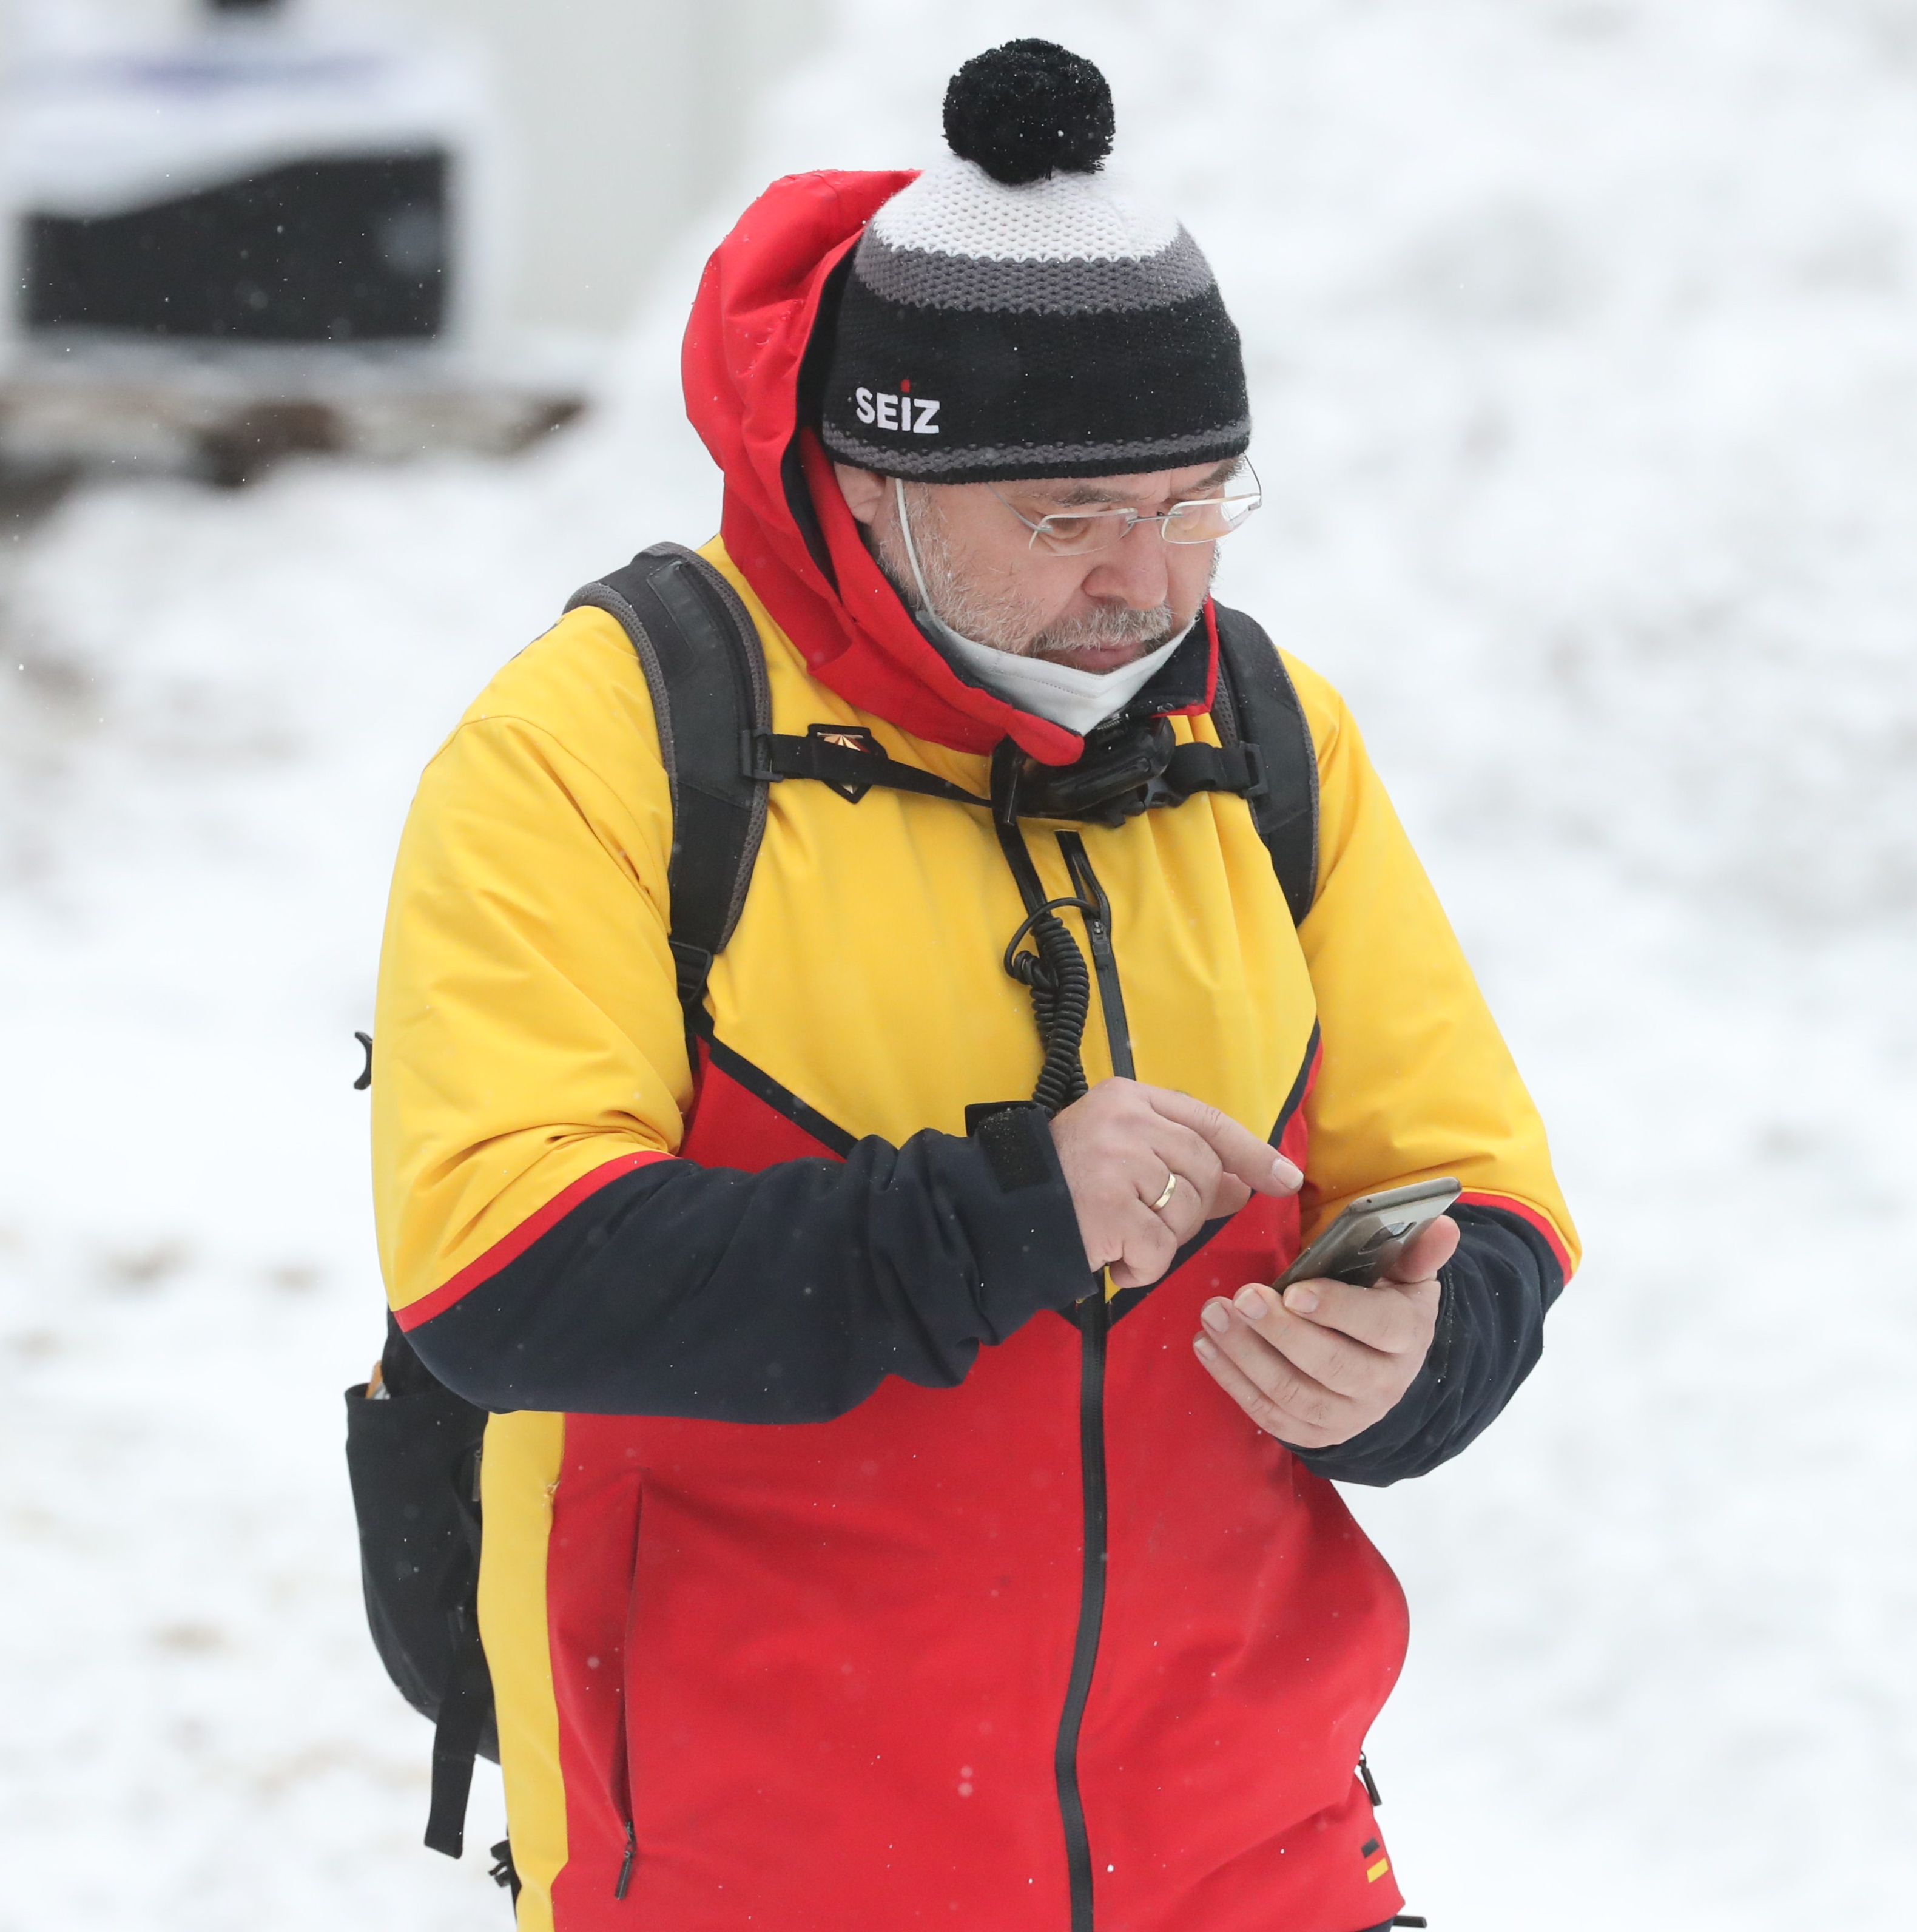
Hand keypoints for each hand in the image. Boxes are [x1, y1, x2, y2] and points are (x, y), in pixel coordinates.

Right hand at [1050, 1078, 1302, 1290]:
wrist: (1000, 1211)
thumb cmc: (1064, 1183)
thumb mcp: (1122, 1153)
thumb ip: (1180, 1162)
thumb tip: (1246, 1185)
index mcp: (1129, 1098)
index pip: (1207, 1120)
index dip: (1252, 1152)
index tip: (1285, 1179)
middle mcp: (1127, 1120)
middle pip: (1204, 1171)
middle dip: (1194, 1209)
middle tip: (1154, 1224)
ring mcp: (1118, 1161)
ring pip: (1186, 1212)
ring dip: (1162, 1240)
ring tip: (1122, 1238)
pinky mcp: (1109, 1207)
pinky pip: (1160, 1249)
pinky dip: (1142, 1268)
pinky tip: (1113, 1260)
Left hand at [1191, 1213, 1458, 1446]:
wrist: (1384, 1368)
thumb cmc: (1385, 1305)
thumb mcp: (1407, 1277)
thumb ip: (1418, 1251)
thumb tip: (1444, 1224)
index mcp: (1407, 1337)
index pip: (1376, 1326)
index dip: (1335, 1309)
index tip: (1294, 1290)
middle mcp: (1383, 1385)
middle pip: (1329, 1364)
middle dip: (1279, 1331)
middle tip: (1240, 1297)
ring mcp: (1348, 1416)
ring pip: (1293, 1393)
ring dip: (1246, 1355)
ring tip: (1214, 1315)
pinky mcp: (1314, 1434)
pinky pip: (1269, 1414)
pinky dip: (1233, 1381)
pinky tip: (1206, 1347)